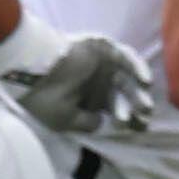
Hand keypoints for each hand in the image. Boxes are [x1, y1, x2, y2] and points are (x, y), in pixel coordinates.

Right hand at [0, 11, 153, 133]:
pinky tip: (145, 82)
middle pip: (122, 96)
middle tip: (143, 122)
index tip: (139, 130)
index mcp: (87, 98)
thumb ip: (87, 123)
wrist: (32, 72)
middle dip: (135, 109)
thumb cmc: (45, 99)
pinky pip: (125, 56)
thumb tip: (101, 122)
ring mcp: (101, 64)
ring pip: (125, 79)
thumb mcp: (65, 120)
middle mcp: (96, 81)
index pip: (113, 109)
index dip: (128, 119)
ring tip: (145, 107)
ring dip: (137, 93)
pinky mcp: (102, 48)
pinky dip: (137, 67)